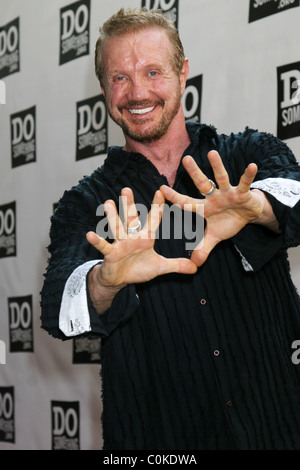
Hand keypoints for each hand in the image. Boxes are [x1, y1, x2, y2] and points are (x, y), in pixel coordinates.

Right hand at [86, 187, 196, 288]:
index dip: (157, 206)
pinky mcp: (110, 253)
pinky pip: (104, 246)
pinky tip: (90, 234)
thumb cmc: (138, 270)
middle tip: (126, 189)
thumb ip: (177, 266)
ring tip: (108, 203)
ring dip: (112, 216)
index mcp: (145, 237)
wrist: (120, 280)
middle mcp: (132, 237)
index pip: (153, 219)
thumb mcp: (160, 268)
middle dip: (129, 204)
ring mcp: (120, 244)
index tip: (161, 191)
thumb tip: (196, 268)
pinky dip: (97, 241)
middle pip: (131, 218)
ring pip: (117, 227)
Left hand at [160, 150, 265, 266]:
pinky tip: (252, 166)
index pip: (186, 202)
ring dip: (217, 167)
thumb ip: (203, 248)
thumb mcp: (215, 237)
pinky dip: (248, 176)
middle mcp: (213, 197)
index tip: (160, 188)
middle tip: (185, 159)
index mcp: (204, 207)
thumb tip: (194, 264)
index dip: (174, 197)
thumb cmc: (228, 221)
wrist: (248, 214)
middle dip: (194, 173)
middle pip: (202, 184)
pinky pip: (245, 183)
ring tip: (212, 153)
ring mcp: (228, 193)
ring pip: (221, 178)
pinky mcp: (242, 193)